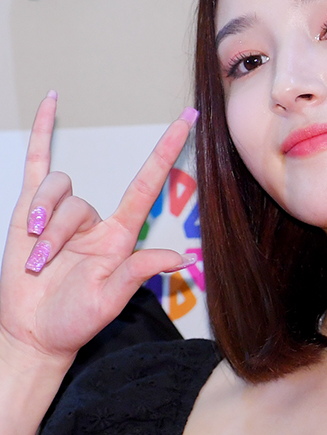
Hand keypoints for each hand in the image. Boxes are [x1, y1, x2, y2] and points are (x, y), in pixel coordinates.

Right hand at [0, 93, 196, 367]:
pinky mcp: (29, 211)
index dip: (167, 151)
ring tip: (31, 256)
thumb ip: (139, 271)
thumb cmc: (75, 321)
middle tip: (41, 265)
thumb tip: (181, 258)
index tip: (189, 121)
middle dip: (54, 234)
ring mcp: (61, 213)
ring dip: (40, 222)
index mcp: (118, 236)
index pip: (147, 184)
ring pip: (54, 192)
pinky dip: (42, 132)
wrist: (35, 332)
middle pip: (77, 202)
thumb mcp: (110, 300)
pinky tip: (50, 102)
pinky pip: (38, 163)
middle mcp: (94, 221)